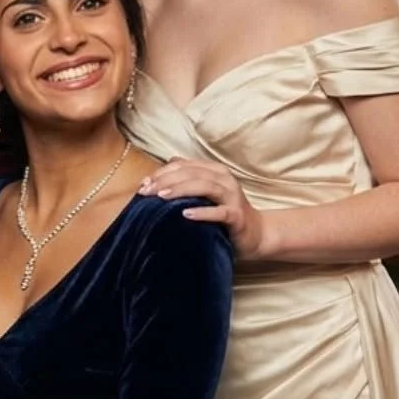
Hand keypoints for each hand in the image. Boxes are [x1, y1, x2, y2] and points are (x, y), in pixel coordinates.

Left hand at [139, 159, 264, 258]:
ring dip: (181, 190)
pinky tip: (186, 214)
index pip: (184, 165)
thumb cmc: (224, 213)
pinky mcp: (237, 216)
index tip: (142, 184)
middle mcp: (224, 180)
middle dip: (166, 180)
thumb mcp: (205, 194)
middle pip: (192, 173)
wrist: (255, 234)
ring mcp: (232, 197)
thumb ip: (189, 180)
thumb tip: (167, 164)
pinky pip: (220, 212)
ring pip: (205, 186)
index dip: (162, 172)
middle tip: (146, 192)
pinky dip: (203, 212)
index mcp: (214, 171)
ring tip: (161, 197)